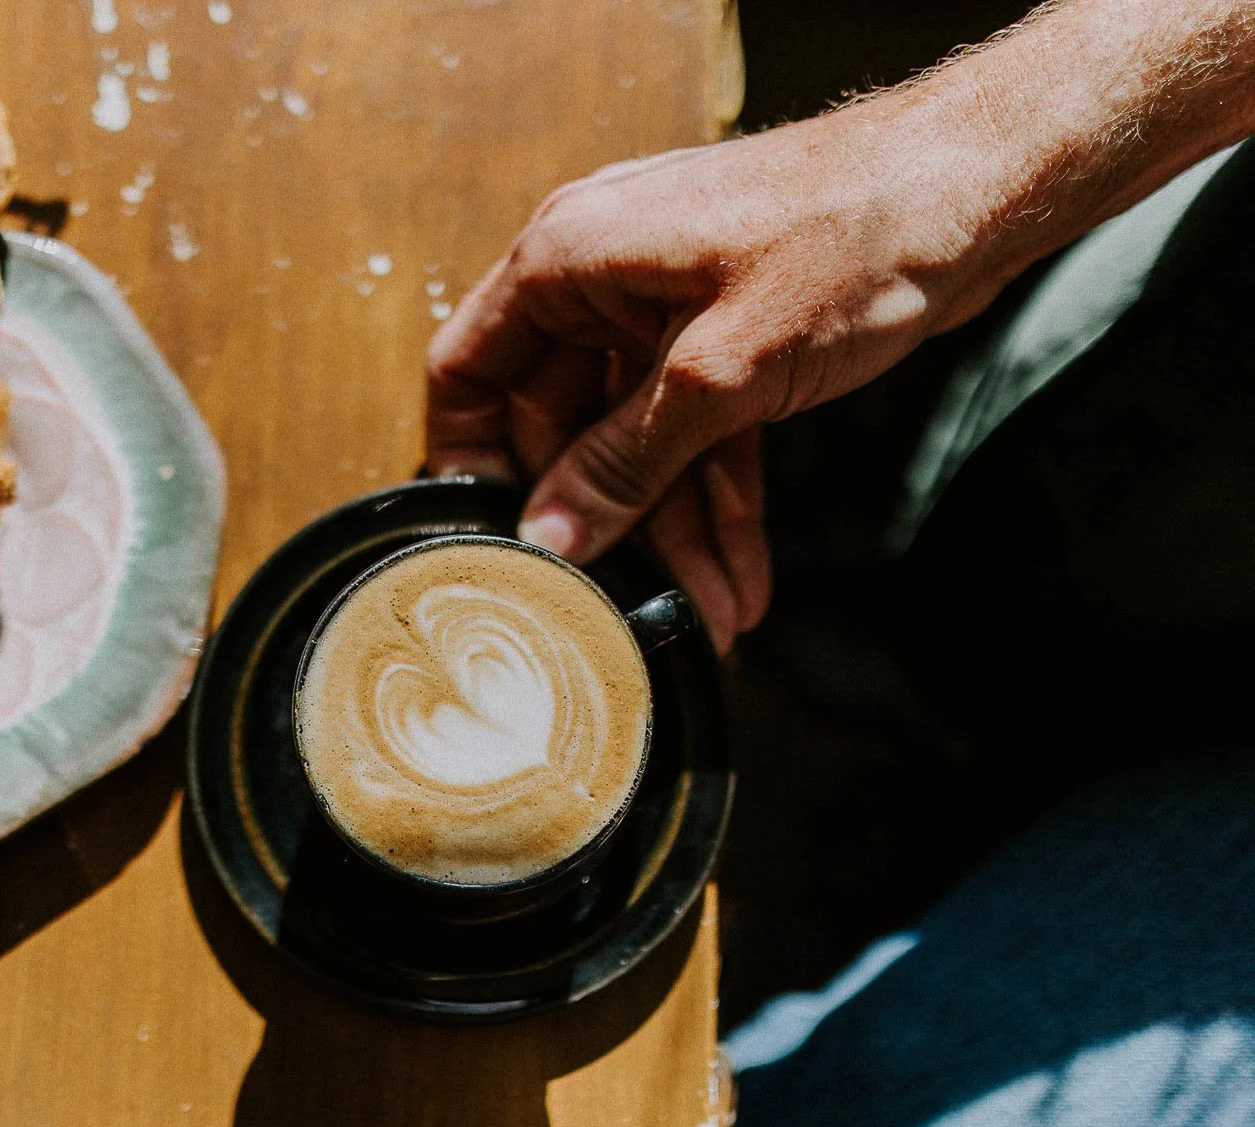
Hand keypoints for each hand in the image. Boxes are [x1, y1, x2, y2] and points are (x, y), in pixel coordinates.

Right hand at [424, 102, 1013, 651]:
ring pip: (640, 440)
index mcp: (570, 259)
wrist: (980, 188)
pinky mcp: (728, 335)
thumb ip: (626, 462)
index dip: (469, 459)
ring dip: (673, 528)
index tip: (492, 541)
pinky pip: (698, 431)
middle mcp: (605, 280)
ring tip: (706, 614)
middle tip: (616, 604)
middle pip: (561, 422)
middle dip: (602, 520)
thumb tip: (554, 534)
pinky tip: (741, 574)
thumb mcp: (719, 373)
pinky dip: (719, 497)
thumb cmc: (852, 236)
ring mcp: (666, 308)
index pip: (469, 369)